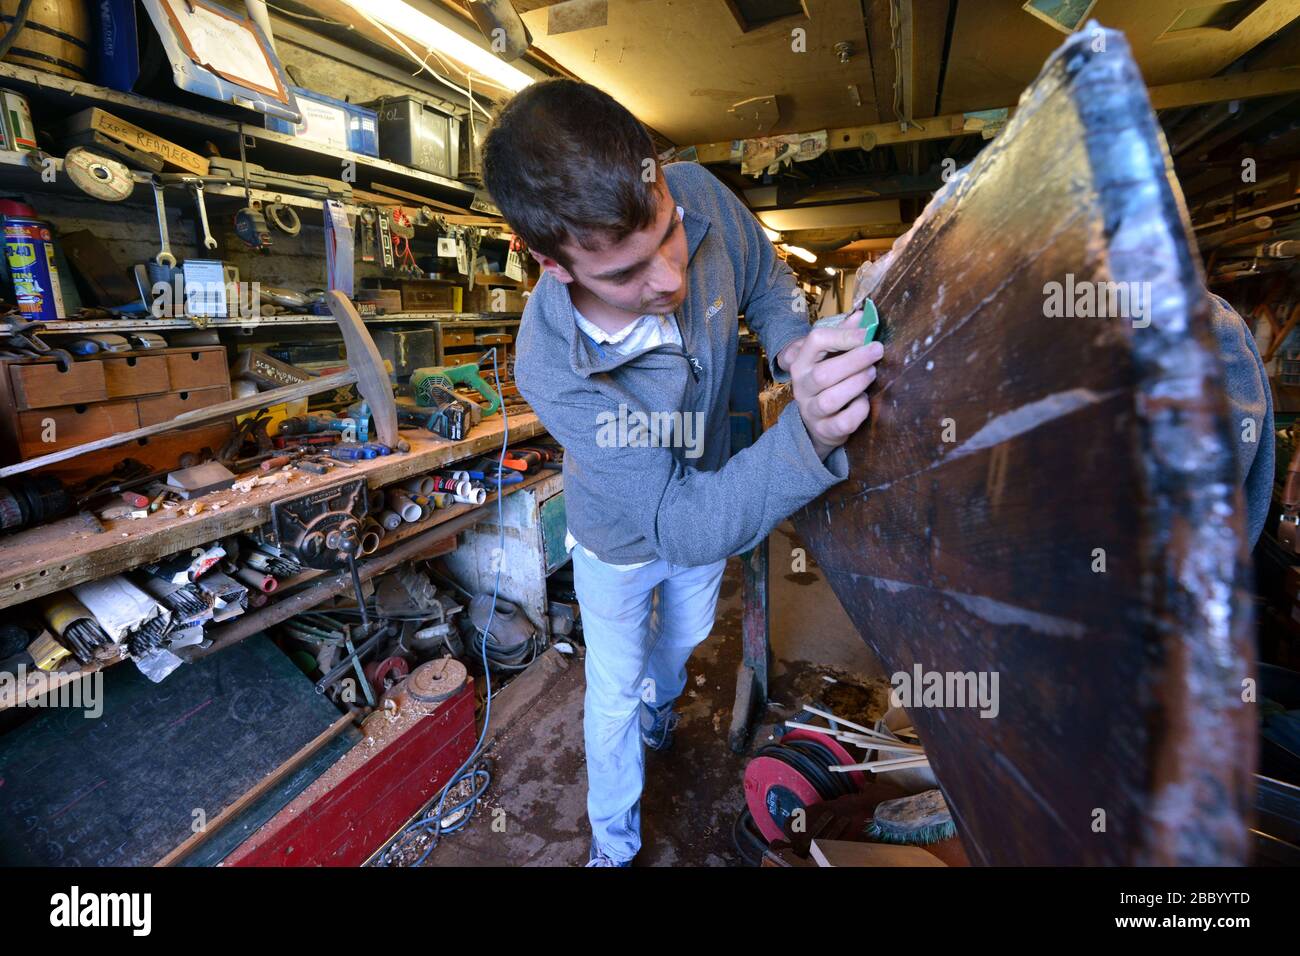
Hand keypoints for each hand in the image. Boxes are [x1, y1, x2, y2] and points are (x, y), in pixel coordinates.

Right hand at [783, 325, 882, 459]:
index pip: (815, 341)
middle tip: (878, 350)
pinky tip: (865, 401)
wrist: (816, 424)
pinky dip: (859, 411)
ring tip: (872, 374)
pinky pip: (843, 422)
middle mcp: (801, 387)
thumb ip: (843, 336)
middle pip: (823, 374)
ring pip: (830, 399)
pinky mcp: (824, 431)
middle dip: (854, 360)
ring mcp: (811, 410)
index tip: (866, 334)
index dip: (843, 335)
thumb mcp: (829, 357)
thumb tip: (862, 315)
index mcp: (802, 362)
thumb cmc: (827, 383)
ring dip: (856, 384)